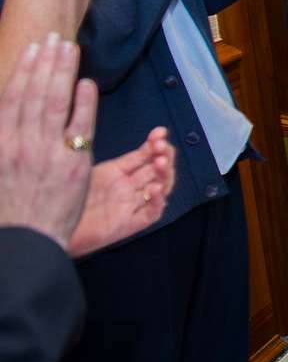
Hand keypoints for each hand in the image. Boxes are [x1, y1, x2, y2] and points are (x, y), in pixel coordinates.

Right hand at [0, 35, 96, 249]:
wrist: (25, 241)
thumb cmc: (9, 209)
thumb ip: (4, 138)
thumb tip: (9, 113)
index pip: (12, 97)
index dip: (24, 69)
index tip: (33, 48)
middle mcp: (21, 143)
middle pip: (35, 93)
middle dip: (46, 62)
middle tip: (56, 37)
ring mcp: (47, 152)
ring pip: (56, 102)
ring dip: (63, 72)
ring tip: (70, 49)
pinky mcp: (74, 164)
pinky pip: (81, 126)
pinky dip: (84, 102)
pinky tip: (87, 83)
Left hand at [67, 126, 174, 257]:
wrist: (48, 230)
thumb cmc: (61, 200)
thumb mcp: (84, 170)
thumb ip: (97, 153)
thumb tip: (107, 131)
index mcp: (117, 173)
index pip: (144, 156)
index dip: (155, 143)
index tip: (159, 132)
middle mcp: (127, 188)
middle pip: (157, 170)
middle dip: (164, 155)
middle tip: (161, 147)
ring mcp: (130, 205)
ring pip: (161, 188)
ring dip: (165, 174)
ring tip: (161, 163)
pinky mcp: (130, 224)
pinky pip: (151, 213)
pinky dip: (157, 201)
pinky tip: (154, 189)